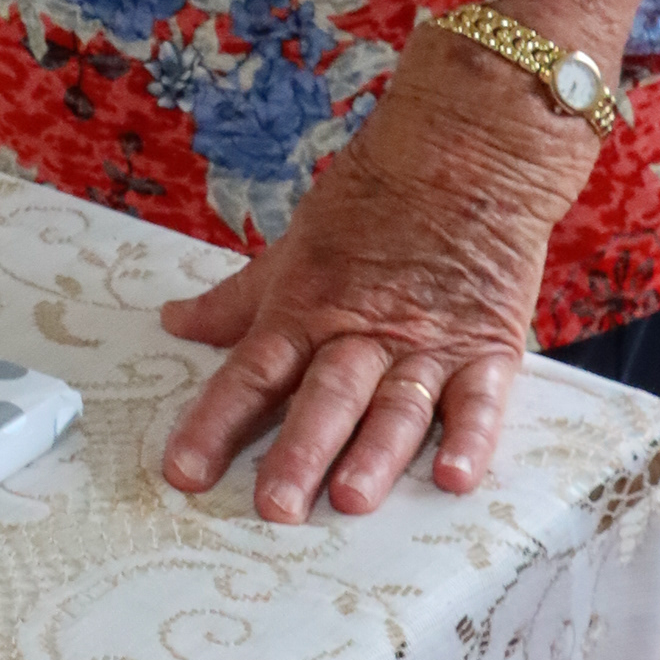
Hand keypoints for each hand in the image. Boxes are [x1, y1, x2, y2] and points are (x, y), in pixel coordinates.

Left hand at [158, 25, 597, 520]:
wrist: (461, 153)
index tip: (182, 472)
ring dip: (375, 453)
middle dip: (298, 451)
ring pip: (395, 404)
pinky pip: (479, 399)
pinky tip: (454, 478)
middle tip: (274, 506)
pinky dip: (470, 438)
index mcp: (306, 308)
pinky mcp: (486, 348)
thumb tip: (174, 324)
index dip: (215, 421)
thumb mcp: (293, 249)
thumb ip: (237, 299)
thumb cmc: (367, 206)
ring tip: (352, 498)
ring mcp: (427, 343)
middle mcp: (361, 332)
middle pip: (324, 395)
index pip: (252, 371)